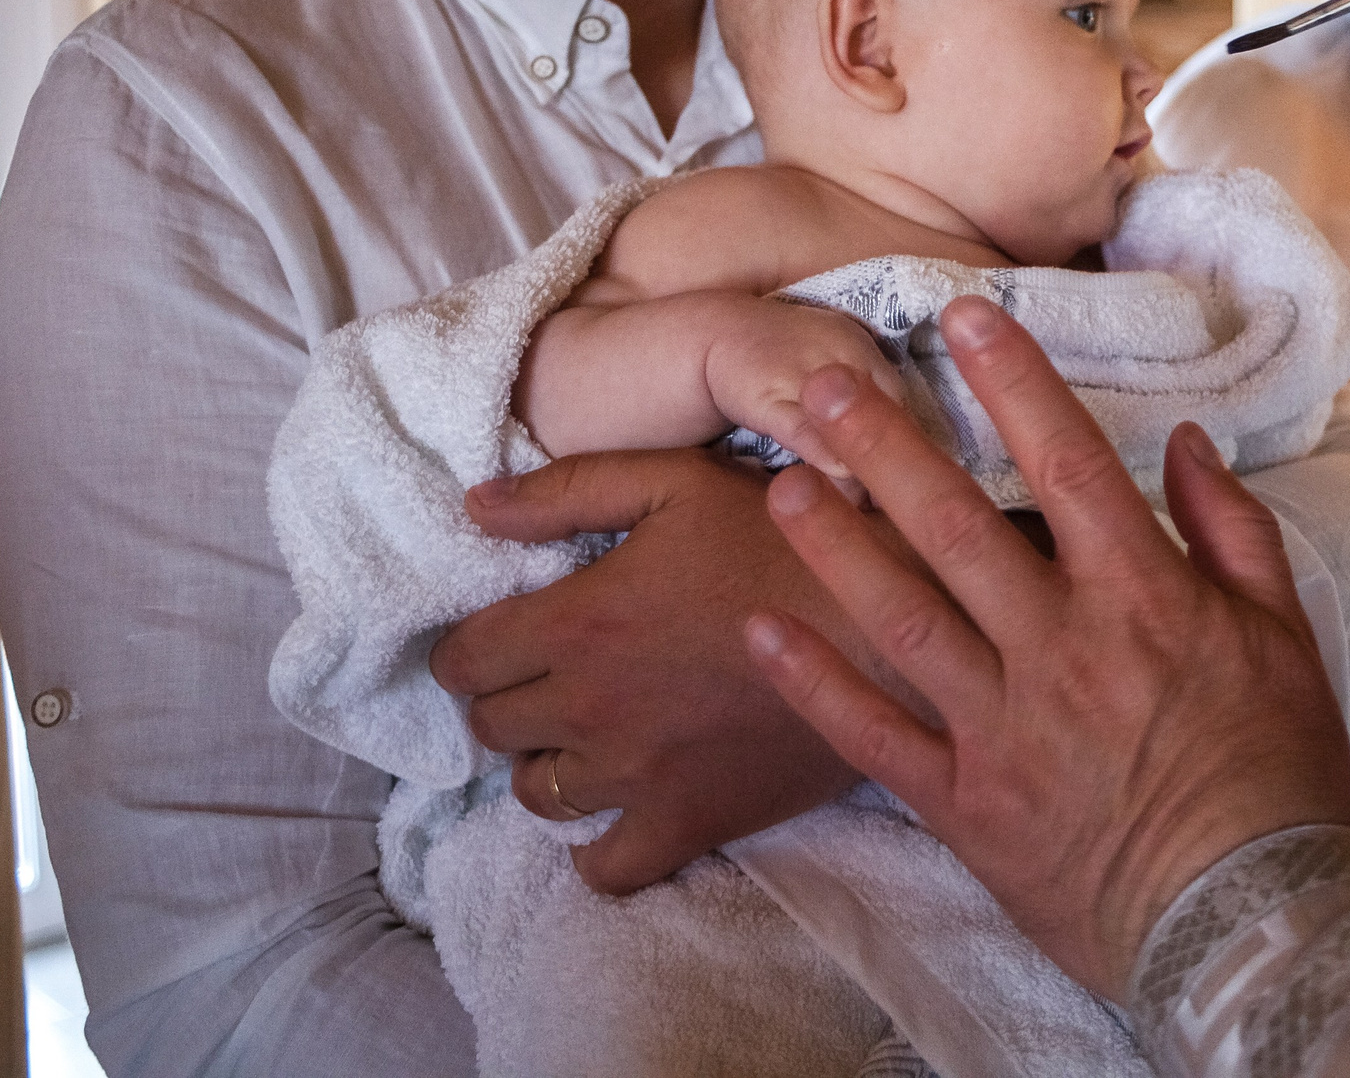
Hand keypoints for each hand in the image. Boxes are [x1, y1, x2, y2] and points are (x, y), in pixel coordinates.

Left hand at [428, 448, 883, 892]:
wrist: (885, 626)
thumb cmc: (782, 541)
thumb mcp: (675, 481)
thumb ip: (566, 491)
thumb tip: (474, 509)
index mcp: (579, 620)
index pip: (464, 658)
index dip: (468, 646)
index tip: (498, 636)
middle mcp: (590, 707)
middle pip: (492, 725)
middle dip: (505, 696)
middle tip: (546, 673)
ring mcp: (635, 776)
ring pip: (536, 794)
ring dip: (545, 761)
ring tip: (582, 732)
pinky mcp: (686, 823)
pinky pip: (604, 868)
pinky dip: (593, 849)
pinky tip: (610, 812)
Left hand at [744, 296, 1349, 996]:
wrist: (1250, 925)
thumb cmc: (1278, 775)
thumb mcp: (1287, 638)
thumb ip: (1233, 532)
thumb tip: (1188, 441)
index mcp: (1143, 599)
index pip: (1067, 462)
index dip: (1012, 380)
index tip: (962, 315)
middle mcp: (1061, 649)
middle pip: (957, 526)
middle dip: (885, 446)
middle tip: (820, 382)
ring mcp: (1005, 728)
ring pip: (902, 616)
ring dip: (835, 546)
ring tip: (782, 484)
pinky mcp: (966, 803)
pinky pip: (874, 735)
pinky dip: (815, 684)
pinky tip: (760, 631)